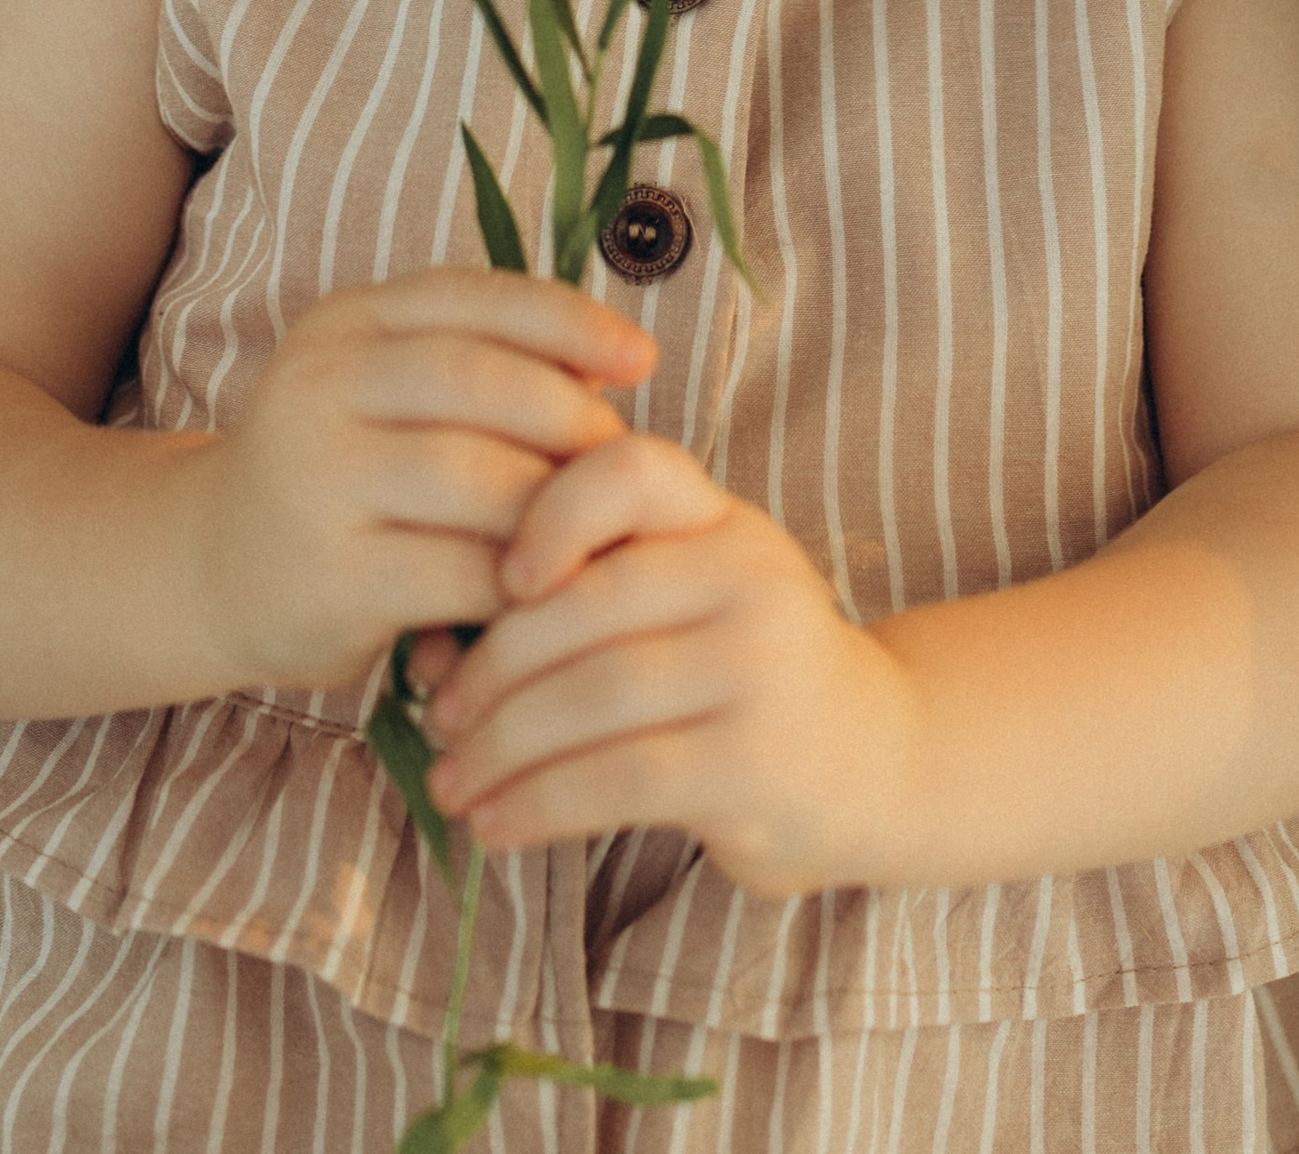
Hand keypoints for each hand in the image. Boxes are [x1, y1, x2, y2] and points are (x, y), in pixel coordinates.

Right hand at [188, 270, 655, 694]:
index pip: (479, 299)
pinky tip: (543, 594)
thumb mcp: (384, 388)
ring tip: (593, 532)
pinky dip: (520, 585)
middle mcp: (321, 386)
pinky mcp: (330, 578)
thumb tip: (618, 361)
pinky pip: (461, 574)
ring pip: (483, 481)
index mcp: (347, 322)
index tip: (643, 359)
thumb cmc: (338, 471)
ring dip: (557, 511)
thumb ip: (480, 361)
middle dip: (574, 424)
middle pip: (488, 385)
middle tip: (623, 467)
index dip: (572, 323)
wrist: (207, 569)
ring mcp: (318, 481)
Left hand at [408, 432, 923, 897]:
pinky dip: (538, 804)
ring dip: (500, 749)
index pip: (632, 472)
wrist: (876, 759)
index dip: (550, 511)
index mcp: (721, 521)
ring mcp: (758, 668)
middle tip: (435, 717)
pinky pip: (618, 778)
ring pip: (592, 697)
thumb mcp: (683, 605)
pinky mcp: (754, 763)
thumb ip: (577, 602)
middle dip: (489, 670)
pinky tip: (496, 826)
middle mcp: (749, 575)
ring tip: (450, 785)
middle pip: (585, 606)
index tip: (499, 579)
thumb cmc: (740, 676)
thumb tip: (422, 652)